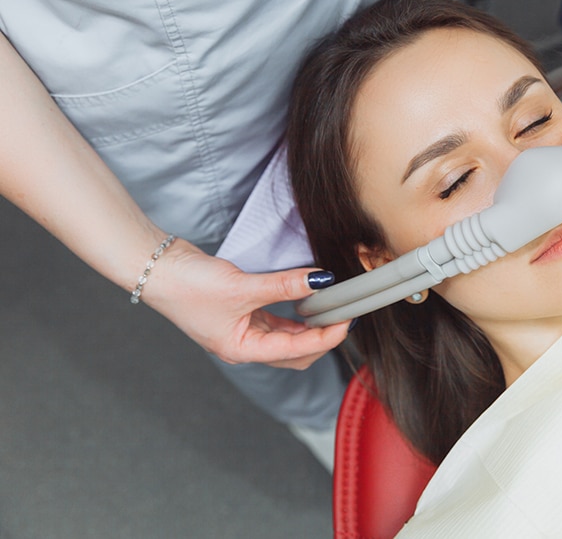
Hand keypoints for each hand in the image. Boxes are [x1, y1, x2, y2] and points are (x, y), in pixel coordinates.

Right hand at [142, 238, 348, 368]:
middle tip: (343, 315)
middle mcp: (244, 345)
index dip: (325, 337)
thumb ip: (284, 284)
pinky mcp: (241, 312)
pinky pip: (276, 319)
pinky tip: (307, 300)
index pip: (296, 351)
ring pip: (287, 336)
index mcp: (242, 350)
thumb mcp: (243, 286)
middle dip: (321, 337)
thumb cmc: (188, 285)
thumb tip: (321, 281)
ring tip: (331, 307)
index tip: (346, 319)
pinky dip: (294, 313)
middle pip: (295, 352)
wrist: (156, 267)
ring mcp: (243, 330)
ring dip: (309, 325)